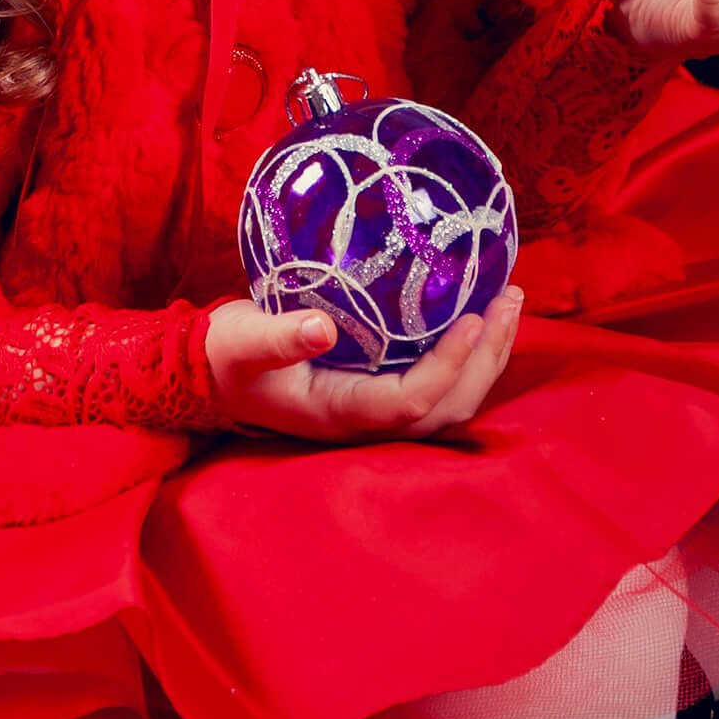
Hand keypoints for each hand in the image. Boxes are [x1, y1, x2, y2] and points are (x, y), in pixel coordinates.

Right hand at [203, 286, 523, 443]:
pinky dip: (467, 353)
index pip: (409, 402)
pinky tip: (479, 312)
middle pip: (447, 407)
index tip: (472, 318)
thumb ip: (278, 337)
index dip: (447, 366)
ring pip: (450, 400)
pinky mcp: (379, 387)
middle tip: (508, 299)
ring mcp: (376, 408)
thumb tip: (320, 327)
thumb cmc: (225, 354)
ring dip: (486, 355)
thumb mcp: (243, 341)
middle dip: (485, 358)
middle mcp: (366, 420)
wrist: (209, 371)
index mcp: (338, 412)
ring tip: (508, 301)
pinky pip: (438, 382)